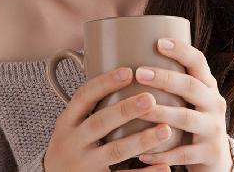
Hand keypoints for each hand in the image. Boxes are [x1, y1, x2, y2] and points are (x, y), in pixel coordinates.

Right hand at [43, 67, 172, 171]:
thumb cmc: (72, 147)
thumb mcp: (72, 125)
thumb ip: (91, 106)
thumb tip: (124, 70)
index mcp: (67, 121)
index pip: (84, 97)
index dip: (105, 83)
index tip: (128, 71)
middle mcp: (72, 142)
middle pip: (100, 123)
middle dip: (126, 110)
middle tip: (151, 98)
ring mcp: (84, 164)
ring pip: (114, 151)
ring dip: (141, 140)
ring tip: (166, 130)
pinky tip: (164, 166)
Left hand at [135, 38, 233, 171]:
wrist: (216, 160)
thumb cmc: (191, 123)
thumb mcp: (189, 101)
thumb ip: (170, 86)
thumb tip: (126, 62)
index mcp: (208, 86)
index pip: (198, 62)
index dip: (181, 51)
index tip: (159, 42)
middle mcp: (214, 103)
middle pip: (191, 86)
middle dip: (165, 78)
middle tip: (139, 73)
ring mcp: (213, 128)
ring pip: (186, 118)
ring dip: (160, 113)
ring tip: (137, 111)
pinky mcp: (209, 153)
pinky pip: (183, 153)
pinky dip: (162, 154)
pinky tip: (142, 153)